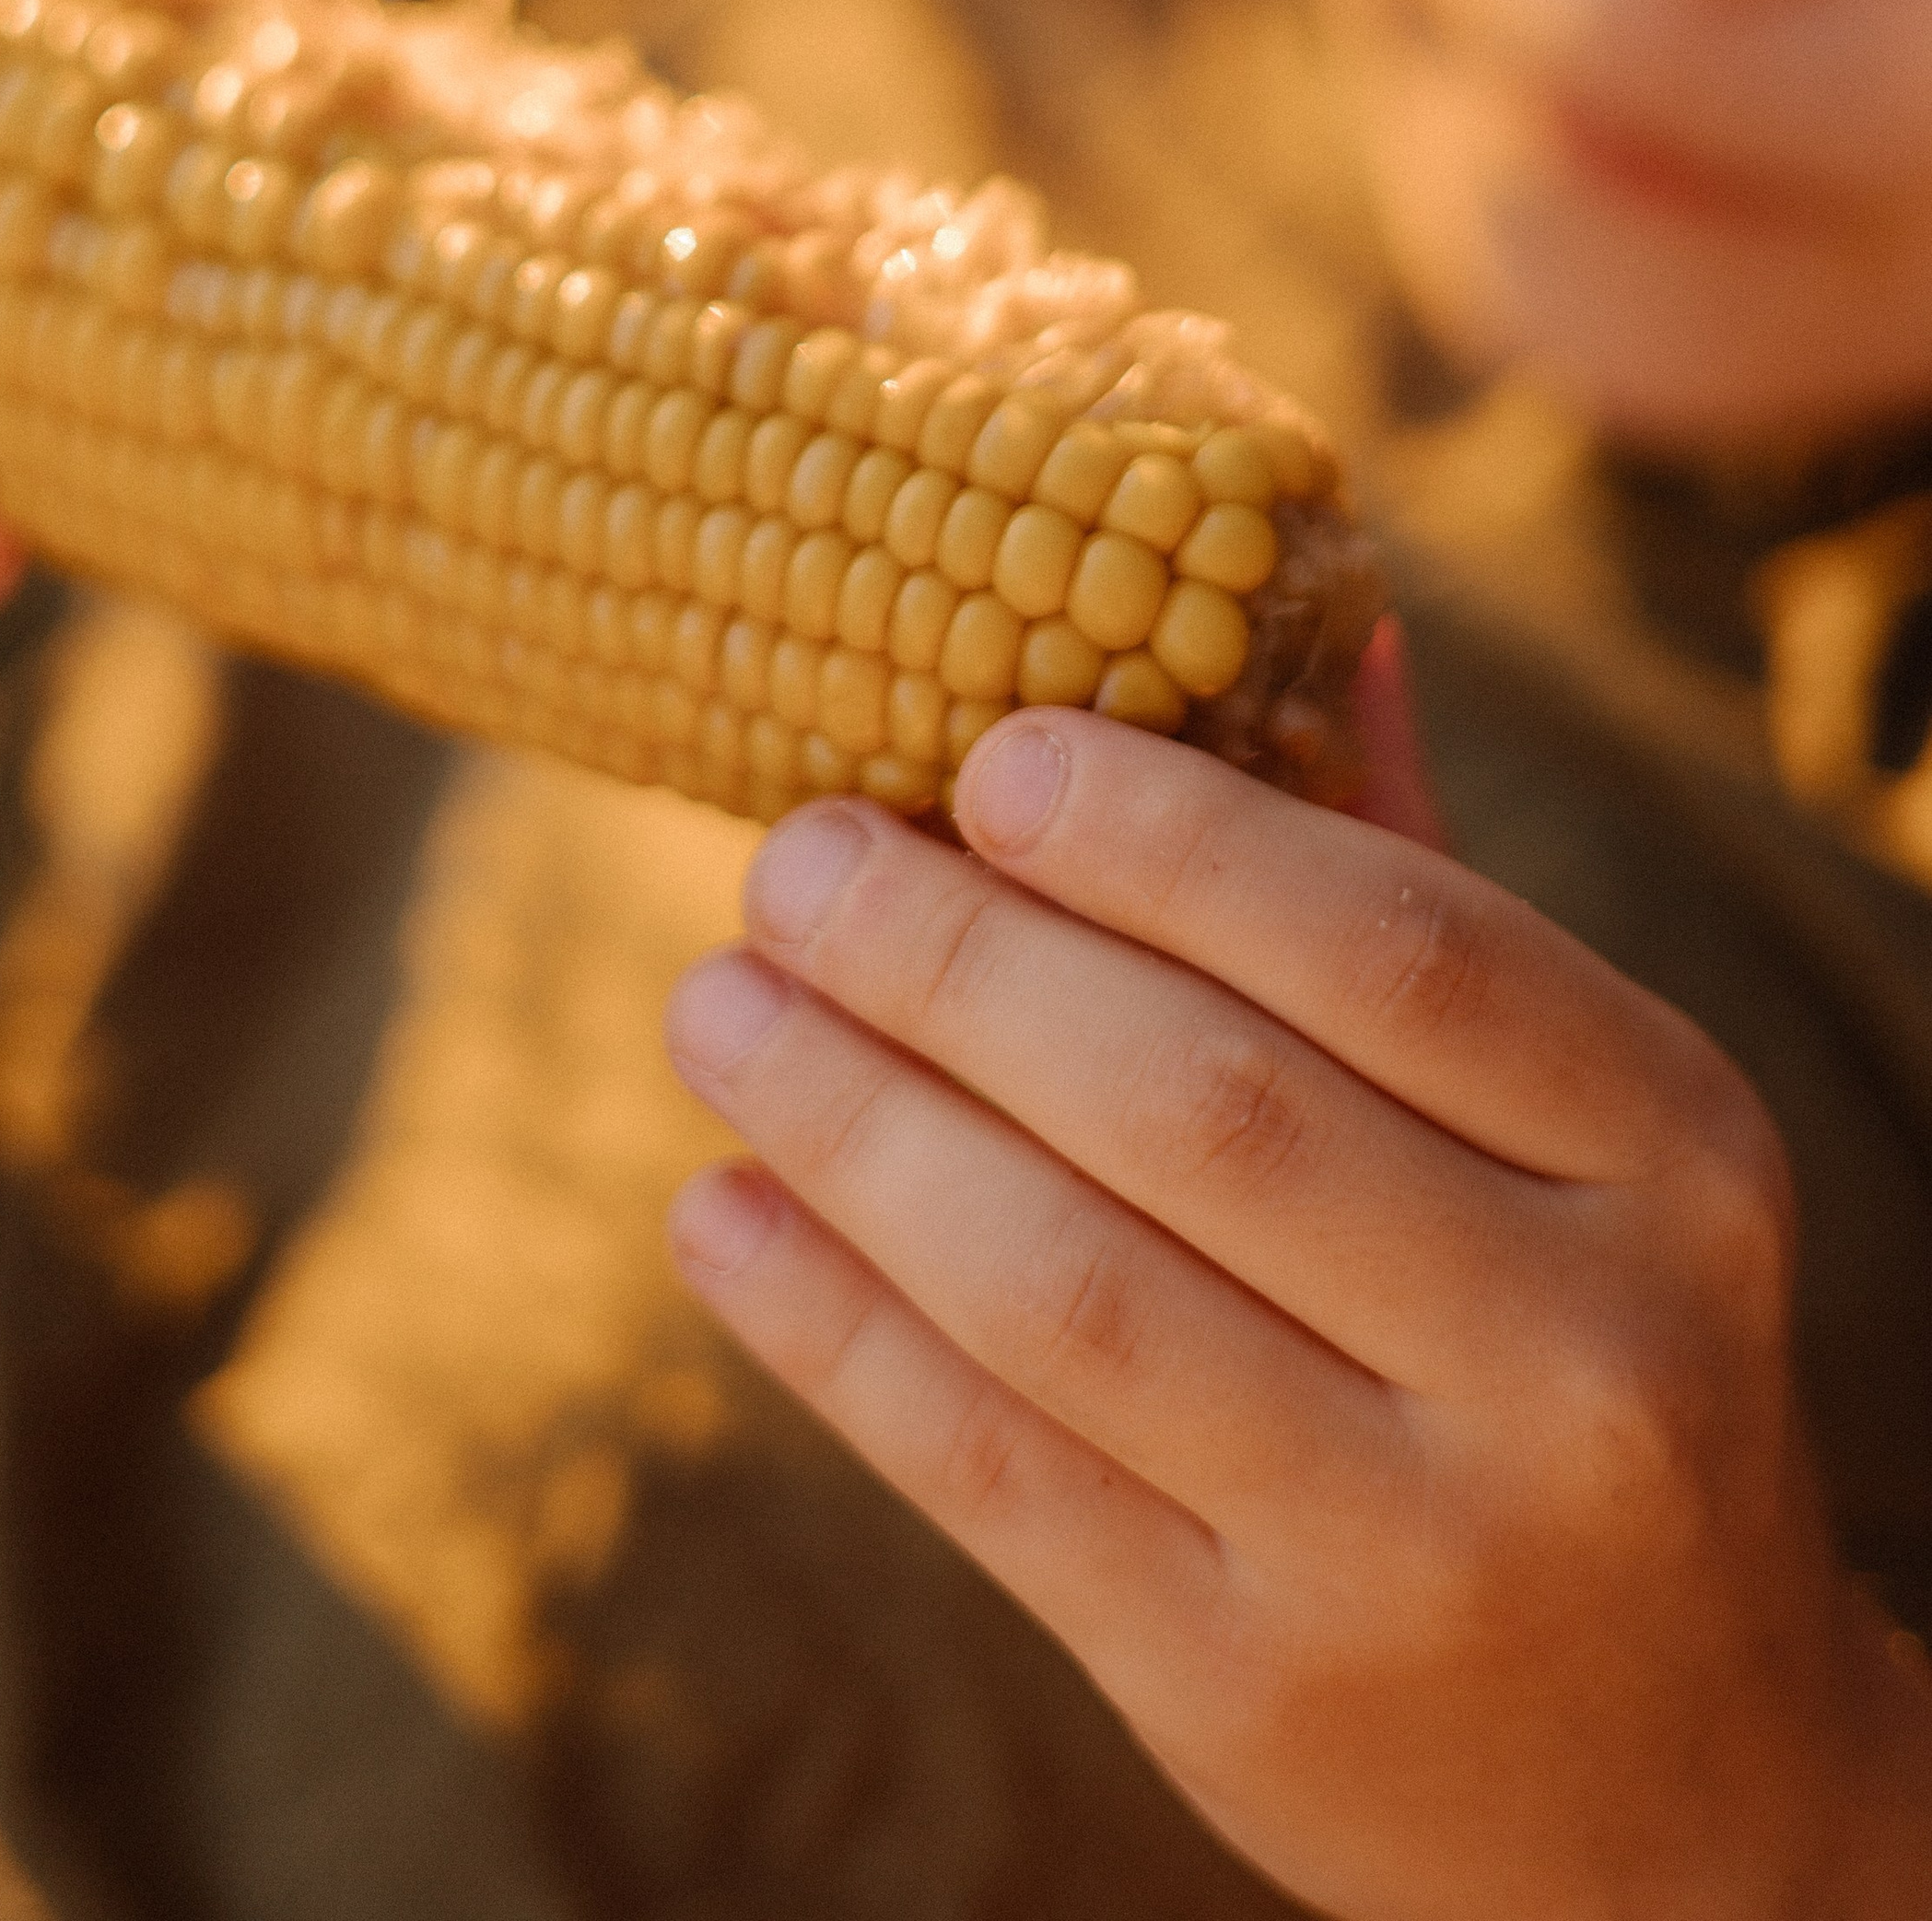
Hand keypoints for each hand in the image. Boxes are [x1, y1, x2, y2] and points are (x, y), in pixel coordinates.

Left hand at [663, 667, 1931, 1917]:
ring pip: (1065, 1289)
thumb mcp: (1582, 1133)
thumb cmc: (1580, 1348)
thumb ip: (1427, 895)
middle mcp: (1578, 1359)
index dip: (1169, 837)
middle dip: (952, 962)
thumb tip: (1298, 608)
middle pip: (1200, 1106)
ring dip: (847, 1122)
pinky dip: (824, 1323)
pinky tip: (717, 1207)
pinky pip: (988, 1472)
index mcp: (1677, 1158)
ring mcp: (1416, 1548)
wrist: (1670, 1784)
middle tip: (793, 862)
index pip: (1399, 947)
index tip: (982, 757)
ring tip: (715, 1004)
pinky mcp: (1248, 1689)